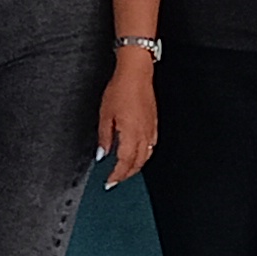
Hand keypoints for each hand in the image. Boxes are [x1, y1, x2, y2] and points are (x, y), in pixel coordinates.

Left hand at [98, 55, 160, 186]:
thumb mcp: (105, 114)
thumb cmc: (121, 89)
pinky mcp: (154, 123)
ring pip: (146, 156)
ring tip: (126, 171)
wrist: (136, 73)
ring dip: (136, 167)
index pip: (124, 162)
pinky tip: (139, 155)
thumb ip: (104, 138)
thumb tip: (102, 154)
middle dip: (126, 175)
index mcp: (130, 134)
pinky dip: (145, 155)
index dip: (116, 175)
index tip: (109, 182)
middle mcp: (143, 134)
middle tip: (116, 180)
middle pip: (137, 163)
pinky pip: (152, 146)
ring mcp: (151, 129)